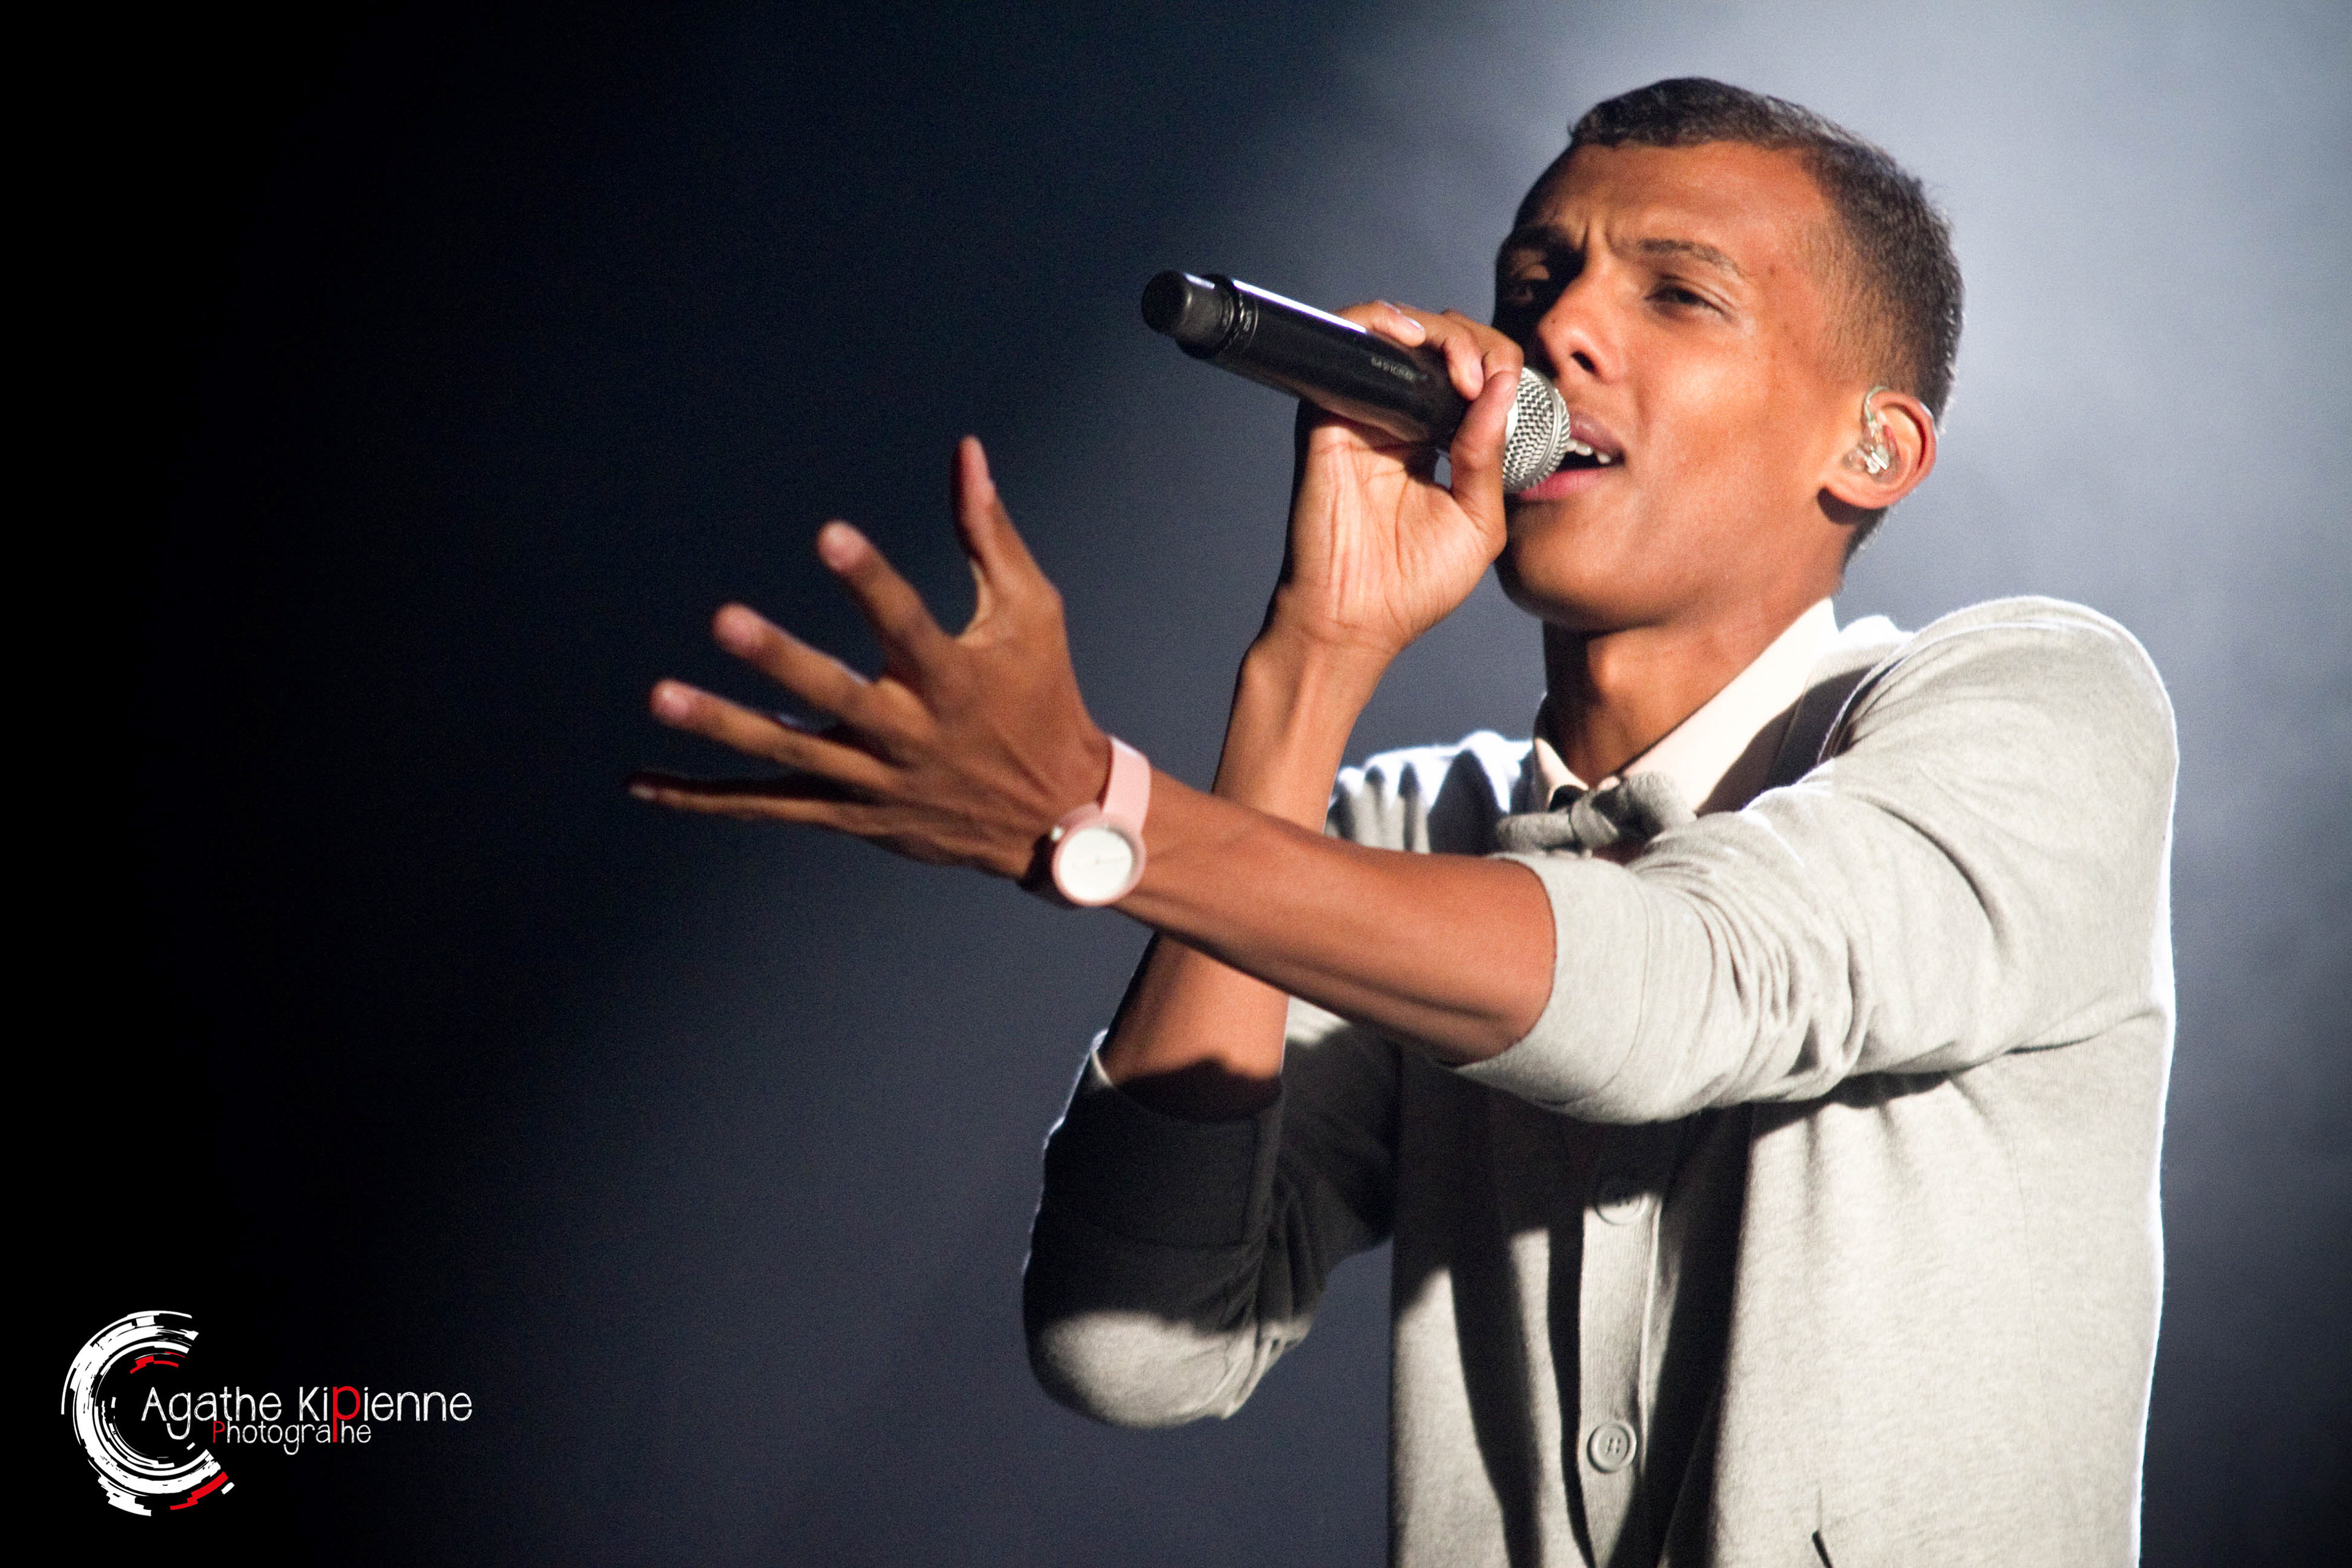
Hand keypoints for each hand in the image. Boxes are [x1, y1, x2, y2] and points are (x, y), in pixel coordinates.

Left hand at [631, 437, 1109, 881]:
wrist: (1054, 818)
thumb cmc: (1043, 696)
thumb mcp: (1032, 613)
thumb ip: (988, 533)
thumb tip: (965, 450)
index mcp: (954, 679)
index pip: (907, 623)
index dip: (869, 579)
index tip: (828, 533)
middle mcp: (910, 734)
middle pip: (838, 696)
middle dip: (782, 661)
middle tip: (725, 621)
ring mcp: (876, 781)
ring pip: (789, 755)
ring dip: (723, 726)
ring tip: (660, 695)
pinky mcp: (851, 815)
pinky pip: (769, 808)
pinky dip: (705, 799)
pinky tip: (644, 783)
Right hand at [1269, 302, 1524, 662]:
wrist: (1353, 620)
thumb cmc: (1413, 586)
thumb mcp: (1479, 520)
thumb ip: (1491, 454)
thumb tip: (1503, 384)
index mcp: (1437, 442)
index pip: (1475, 376)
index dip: (1498, 368)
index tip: (1508, 395)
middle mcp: (1399, 419)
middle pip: (1442, 344)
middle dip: (1476, 345)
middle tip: (1486, 379)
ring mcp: (1363, 412)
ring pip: (1402, 333)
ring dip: (1441, 333)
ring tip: (1463, 369)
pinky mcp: (1328, 412)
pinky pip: (1350, 342)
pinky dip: (1381, 322)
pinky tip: (1415, 340)